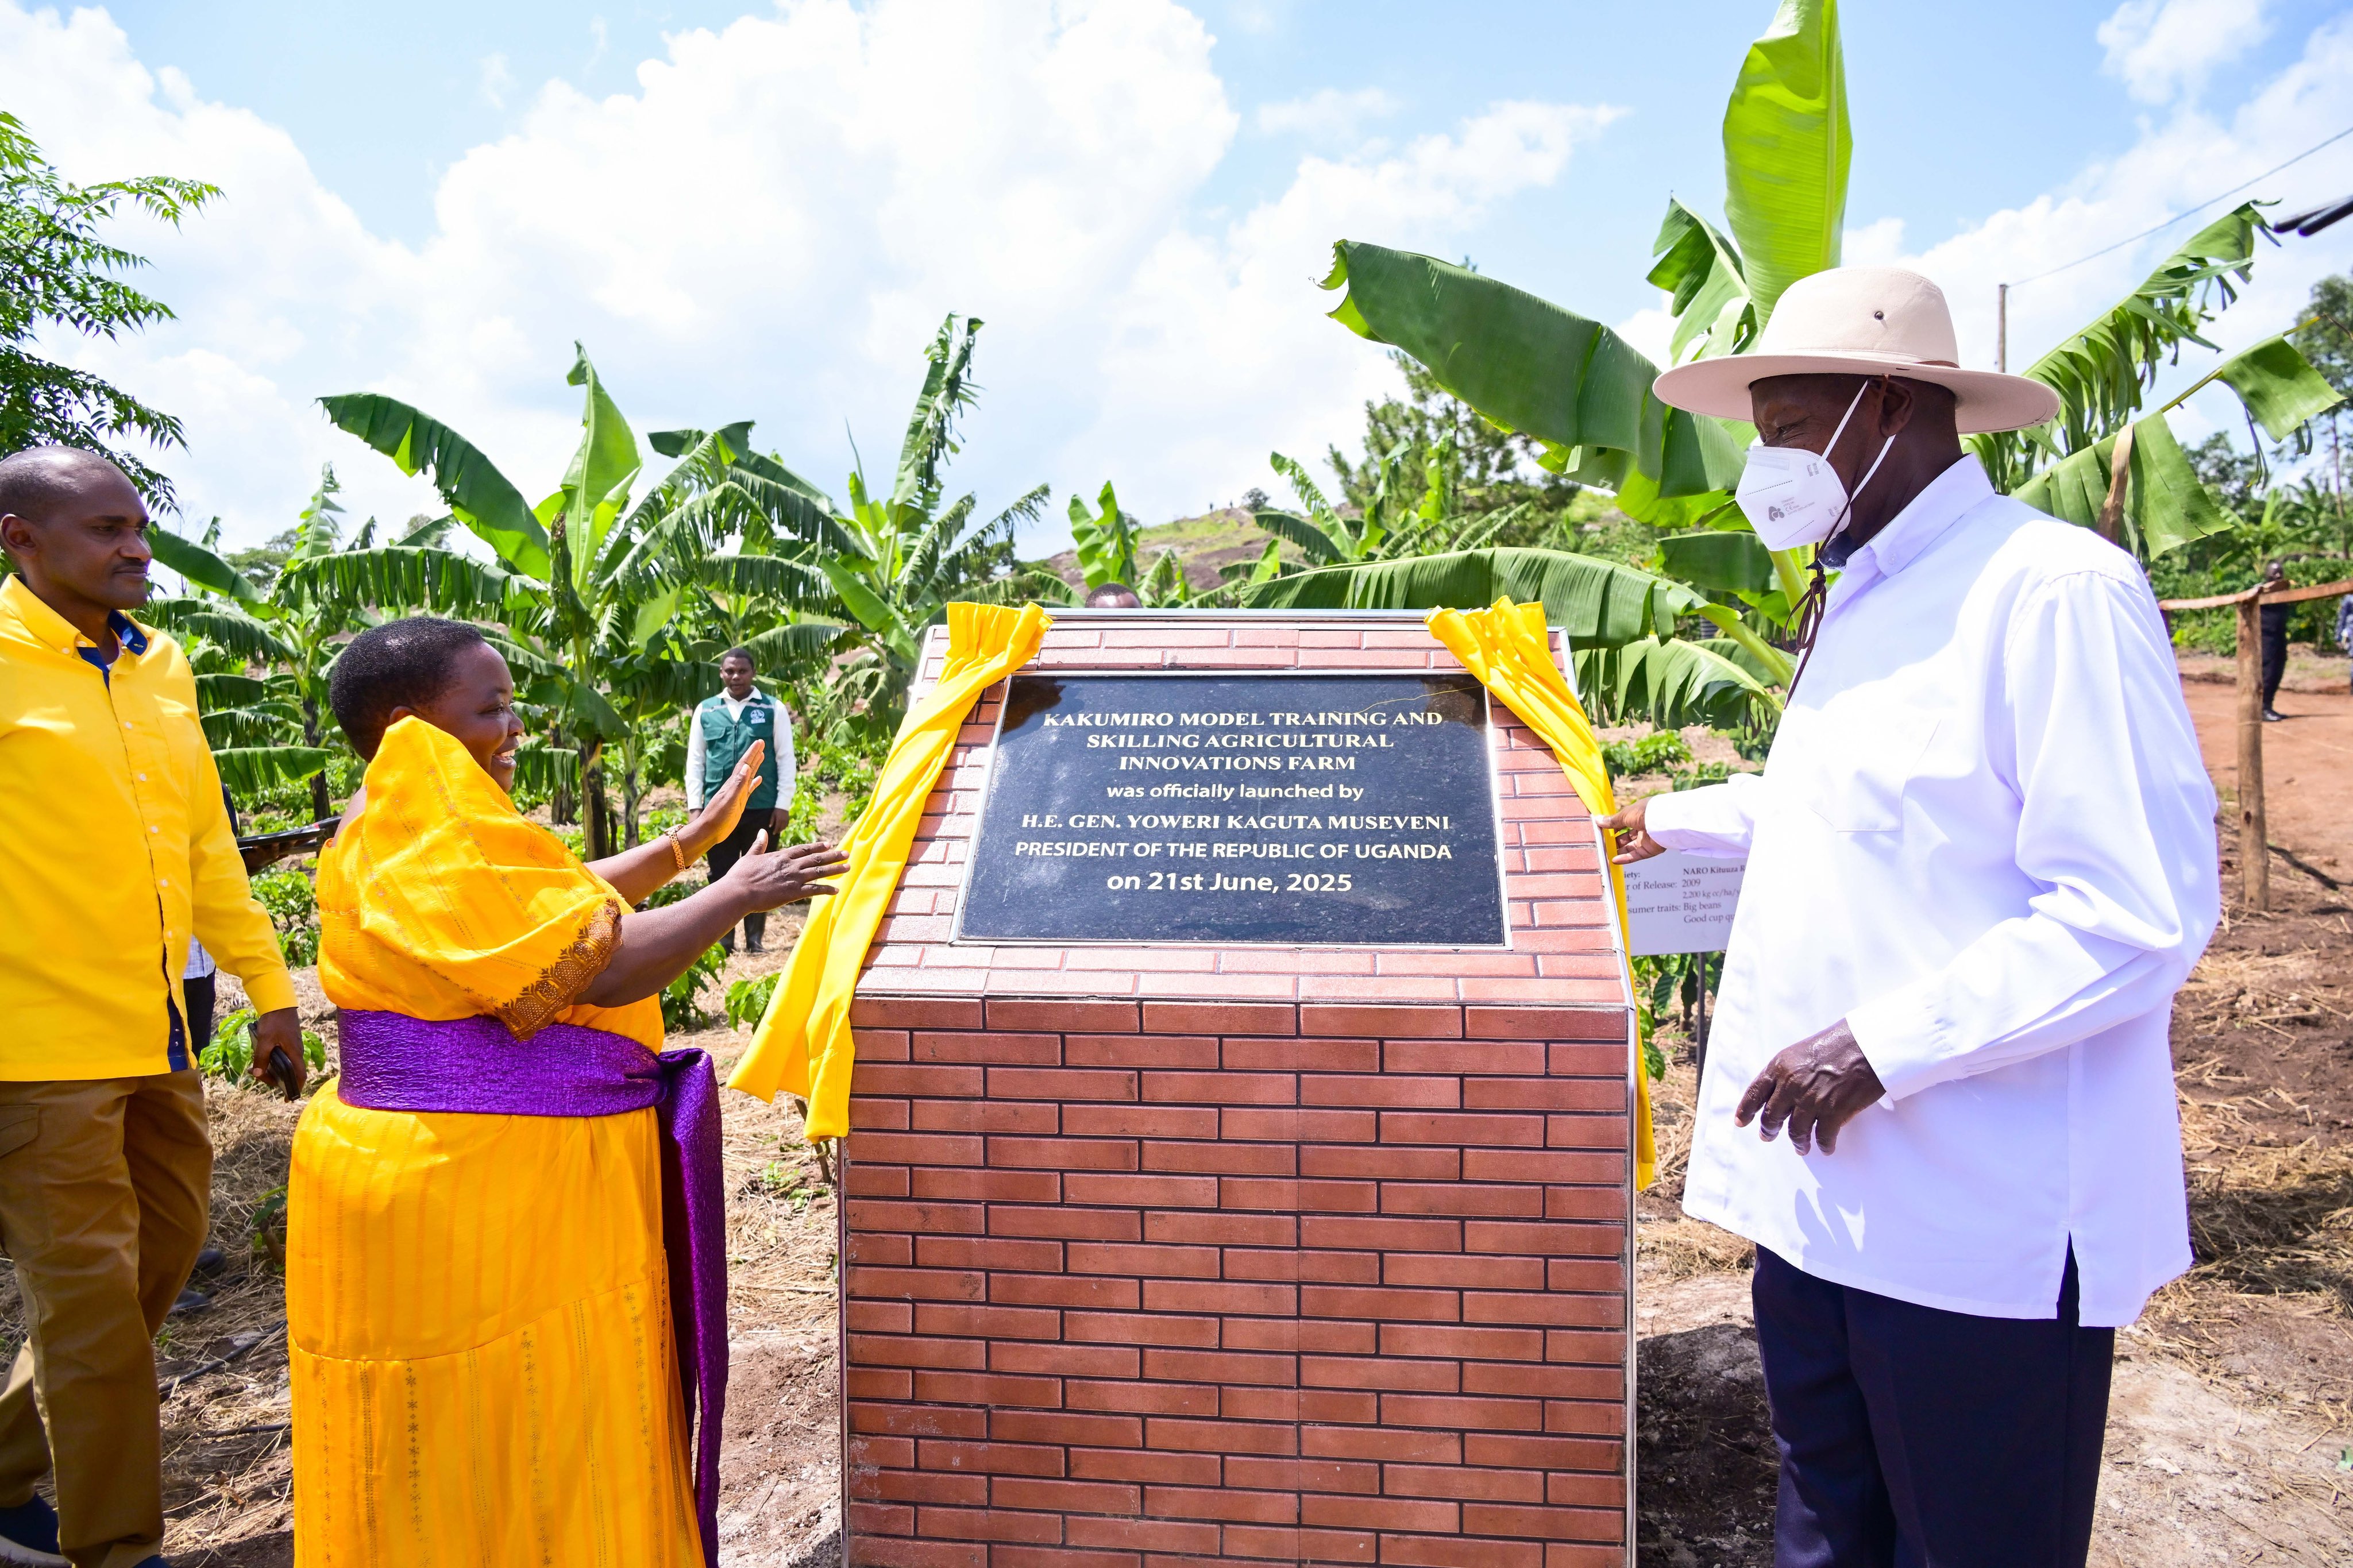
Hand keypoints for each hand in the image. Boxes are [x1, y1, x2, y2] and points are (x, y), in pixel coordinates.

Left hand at [249, 1007, 305, 1098]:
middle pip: (290, 1071)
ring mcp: (293, 1046)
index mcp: (295, 1053)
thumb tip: (257, 1074)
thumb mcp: (264, 1041)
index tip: (288, 1098)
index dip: (296, 1088)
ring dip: (273, 1069)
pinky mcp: (288, 1041)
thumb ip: (261, 1058)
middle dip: (275, 1078)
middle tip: (259, 1076)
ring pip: (285, 1064)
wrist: (279, 1003)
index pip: (300, 1075)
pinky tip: (262, 1057)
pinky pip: (283, 1056)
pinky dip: (273, 1061)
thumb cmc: (274, 1022)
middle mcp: (296, 1051)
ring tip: (257, 1068)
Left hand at [685, 740, 765, 855]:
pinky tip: (759, 779)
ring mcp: (737, 794)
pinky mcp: (739, 802)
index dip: (752, 753)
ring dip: (755, 765)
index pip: (744, 764)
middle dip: (754, 755)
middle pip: (747, 766)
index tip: (760, 742)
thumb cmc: (718, 816)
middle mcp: (735, 786)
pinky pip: (749, 789)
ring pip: (749, 776)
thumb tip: (746, 767)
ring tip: (762, 756)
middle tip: (762, 743)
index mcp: (733, 784)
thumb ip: (738, 784)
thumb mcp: (729, 800)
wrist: (710, 830)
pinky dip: (754, 783)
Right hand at [720, 836, 848, 912]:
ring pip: (819, 871)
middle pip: (816, 858)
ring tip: (848, 867)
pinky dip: (826, 889)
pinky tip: (836, 890)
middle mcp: (790, 865)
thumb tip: (761, 832)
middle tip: (846, 853)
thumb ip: (759, 844)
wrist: (738, 892)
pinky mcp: (793, 893)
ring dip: (835, 869)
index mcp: (781, 856)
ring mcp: (793, 878)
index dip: (818, 847)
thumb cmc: (741, 876)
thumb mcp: (750, 856)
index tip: (829, 844)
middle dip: (833, 856)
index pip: (804, 849)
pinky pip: (814, 890)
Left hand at [768, 807, 791, 844]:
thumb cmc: (776, 810)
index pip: (777, 827)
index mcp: (779, 820)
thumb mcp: (773, 815)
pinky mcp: (788, 819)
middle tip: (776, 833)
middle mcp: (783, 821)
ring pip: (784, 827)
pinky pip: (787, 824)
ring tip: (779, 831)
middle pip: (781, 828)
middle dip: (778, 831)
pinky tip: (783, 827)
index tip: (773, 833)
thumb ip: (772, 821)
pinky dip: (785, 827)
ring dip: (782, 829)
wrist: (783, 805)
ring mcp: (786, 820)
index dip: (775, 831)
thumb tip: (770, 826)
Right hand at [1597, 796, 1667, 864]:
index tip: (1602, 833)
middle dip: (1615, 842)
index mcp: (1638, 815)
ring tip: (1606, 854)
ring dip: (1619, 851)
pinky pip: (1636, 855)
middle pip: (1626, 837)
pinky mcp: (1650, 850)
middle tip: (1603, 845)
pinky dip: (1626, 858)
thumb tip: (1597, 820)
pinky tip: (1615, 860)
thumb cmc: (1644, 812)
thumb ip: (1612, 821)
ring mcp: (1647, 839)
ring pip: (1630, 847)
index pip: (1623, 823)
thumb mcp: (1625, 815)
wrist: (1663, 820)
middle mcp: (1643, 827)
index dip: (1613, 828)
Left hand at [1734, 1018, 1883, 1155]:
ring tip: (1801, 1148)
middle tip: (1768, 1137)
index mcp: (1779, 1067)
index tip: (1740, 1122)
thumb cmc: (1835, 1044)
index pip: (1754, 1093)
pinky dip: (1824, 1145)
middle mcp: (1791, 1085)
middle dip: (1768, 1130)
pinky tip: (1825, 1148)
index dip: (1745, 1110)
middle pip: (1772, 1116)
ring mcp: (1811, 1100)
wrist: (1865, 1045)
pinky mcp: (1833, 1112)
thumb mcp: (1799, 1052)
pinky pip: (1823, 1136)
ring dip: (1798, 1142)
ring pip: (1796, 1131)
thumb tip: (1778, 1094)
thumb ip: (1785, 1072)